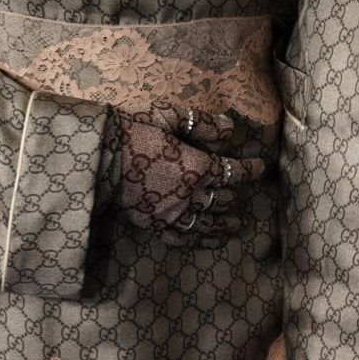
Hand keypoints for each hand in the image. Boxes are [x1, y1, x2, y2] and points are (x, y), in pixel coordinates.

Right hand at [111, 115, 270, 236]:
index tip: (260, 166)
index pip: (234, 171)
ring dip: (224, 224)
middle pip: (222, 198)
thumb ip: (203, 124)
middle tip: (241, 195)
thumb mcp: (169, 117)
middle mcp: (190, 195)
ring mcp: (172, 214)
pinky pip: (182, 239)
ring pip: (207, 223)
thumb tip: (231, 128)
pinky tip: (208, 242)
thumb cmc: (133, 130)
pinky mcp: (153, 225)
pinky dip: (198, 241)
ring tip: (236, 225)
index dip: (250, 169)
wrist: (98, 156)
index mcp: (197, 167)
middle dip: (235, 195)